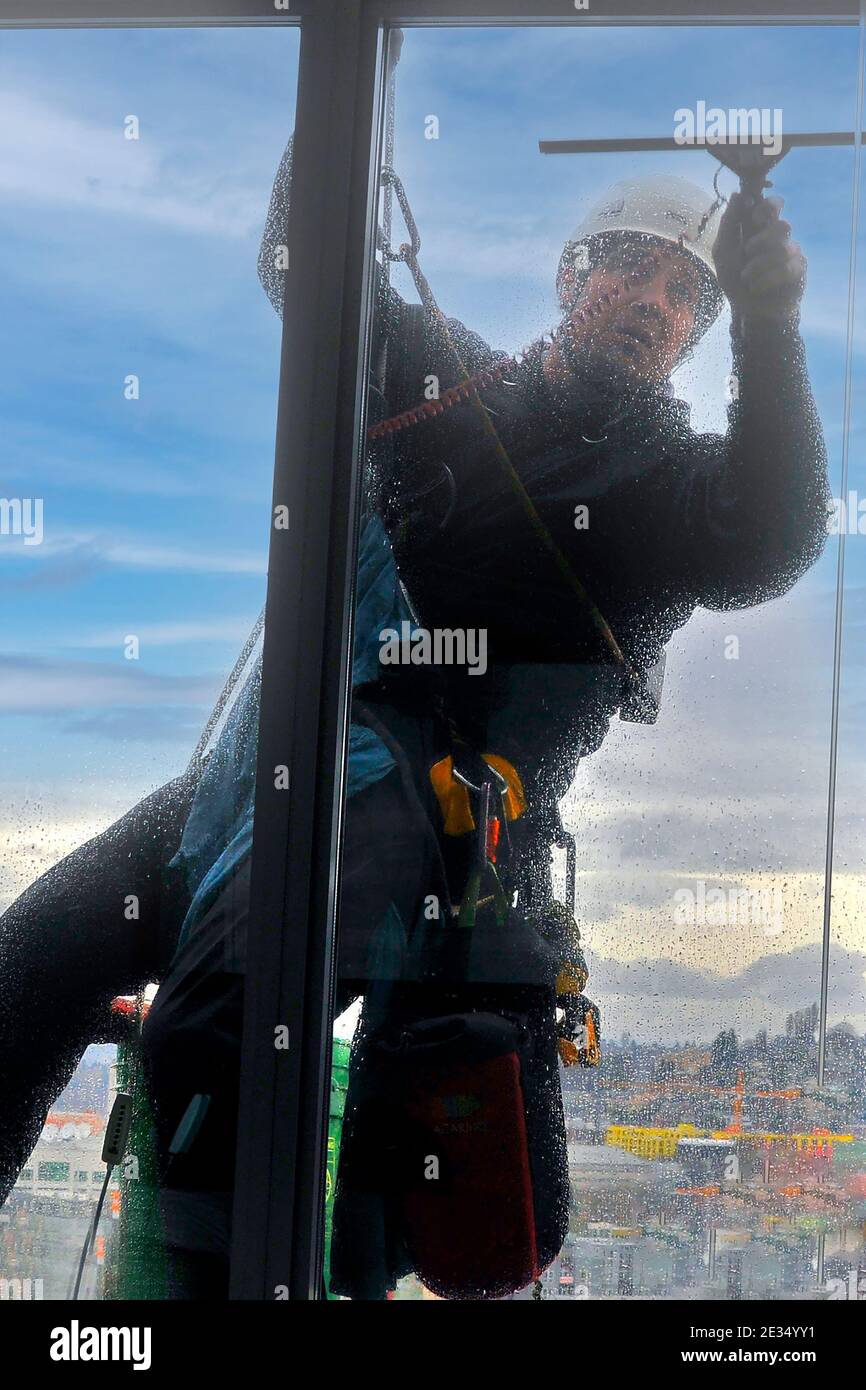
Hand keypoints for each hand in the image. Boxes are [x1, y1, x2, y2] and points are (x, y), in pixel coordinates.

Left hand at [712, 192, 805, 323]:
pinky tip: (756, 286)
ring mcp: (790, 253)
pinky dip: (766, 278)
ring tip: (747, 277)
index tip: (754, 217)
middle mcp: (778, 238)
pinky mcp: (798, 271)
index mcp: (760, 230)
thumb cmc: (736, 280)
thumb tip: (737, 194)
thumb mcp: (723, 252)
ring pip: (783, 248)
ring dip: (759, 264)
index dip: (767, 206)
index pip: (772, 206)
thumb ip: (729, 224)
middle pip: (782, 225)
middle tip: (748, 250)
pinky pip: (786, 267)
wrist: (748, 312)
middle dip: (762, 239)